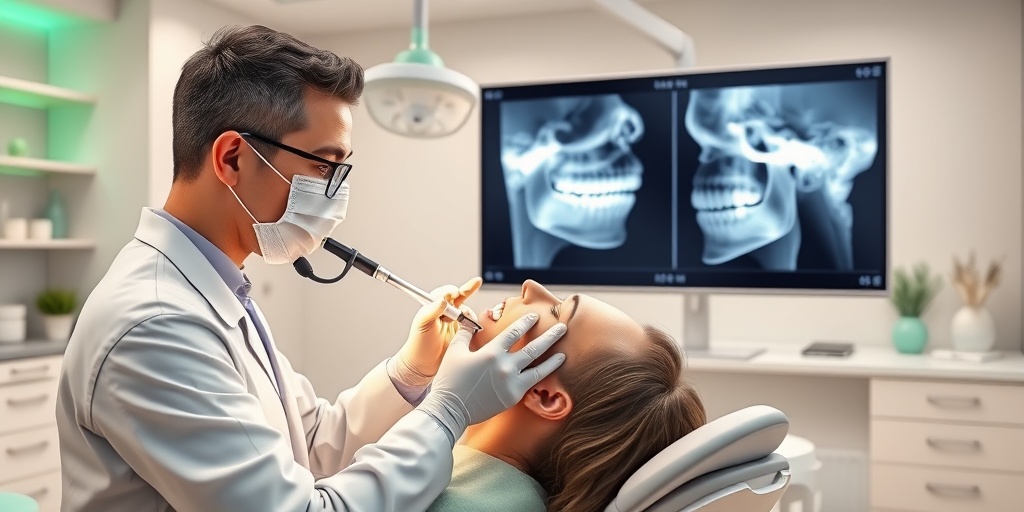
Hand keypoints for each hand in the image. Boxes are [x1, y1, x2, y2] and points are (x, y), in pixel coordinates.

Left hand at [393, 277, 481, 385]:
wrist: (424, 365)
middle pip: (459, 297)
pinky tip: (475, 328)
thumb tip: (443, 300)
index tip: (455, 293)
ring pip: (467, 311)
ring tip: (467, 323)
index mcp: (434, 307)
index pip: (444, 294)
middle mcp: (445, 312)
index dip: (450, 292)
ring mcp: (455, 322)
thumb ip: (431, 310)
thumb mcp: (422, 325)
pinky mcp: (463, 333)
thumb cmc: (418, 344)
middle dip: (468, 288)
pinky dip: (476, 324)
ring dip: (469, 313)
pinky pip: (473, 325)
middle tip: (476, 282)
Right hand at [416, 314, 566, 443]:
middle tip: (562, 327)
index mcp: (491, 352)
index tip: (535, 317)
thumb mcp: (455, 352)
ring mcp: (511, 383)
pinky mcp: (513, 397)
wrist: (449, 409)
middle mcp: (505, 366)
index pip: (514, 333)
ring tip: (564, 354)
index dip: (526, 323)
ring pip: (539, 369)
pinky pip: (531, 385)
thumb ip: (466, 334)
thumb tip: (471, 321)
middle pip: (534, 348)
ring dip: (553, 360)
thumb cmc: (450, 379)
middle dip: (550, 336)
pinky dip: (541, 377)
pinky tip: (549, 373)